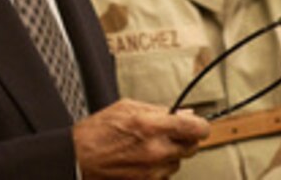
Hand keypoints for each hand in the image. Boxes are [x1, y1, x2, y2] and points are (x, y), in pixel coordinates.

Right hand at [73, 98, 208, 179]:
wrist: (80, 159)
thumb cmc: (98, 132)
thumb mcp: (127, 108)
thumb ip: (159, 110)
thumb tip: (184, 114)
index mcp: (151, 126)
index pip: (195, 129)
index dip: (200, 126)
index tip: (198, 125)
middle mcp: (156, 150)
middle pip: (191, 147)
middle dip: (185, 139)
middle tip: (170, 133)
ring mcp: (153, 170)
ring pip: (179, 162)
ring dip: (171, 154)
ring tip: (148, 146)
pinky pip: (165, 174)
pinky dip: (159, 167)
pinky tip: (142, 158)